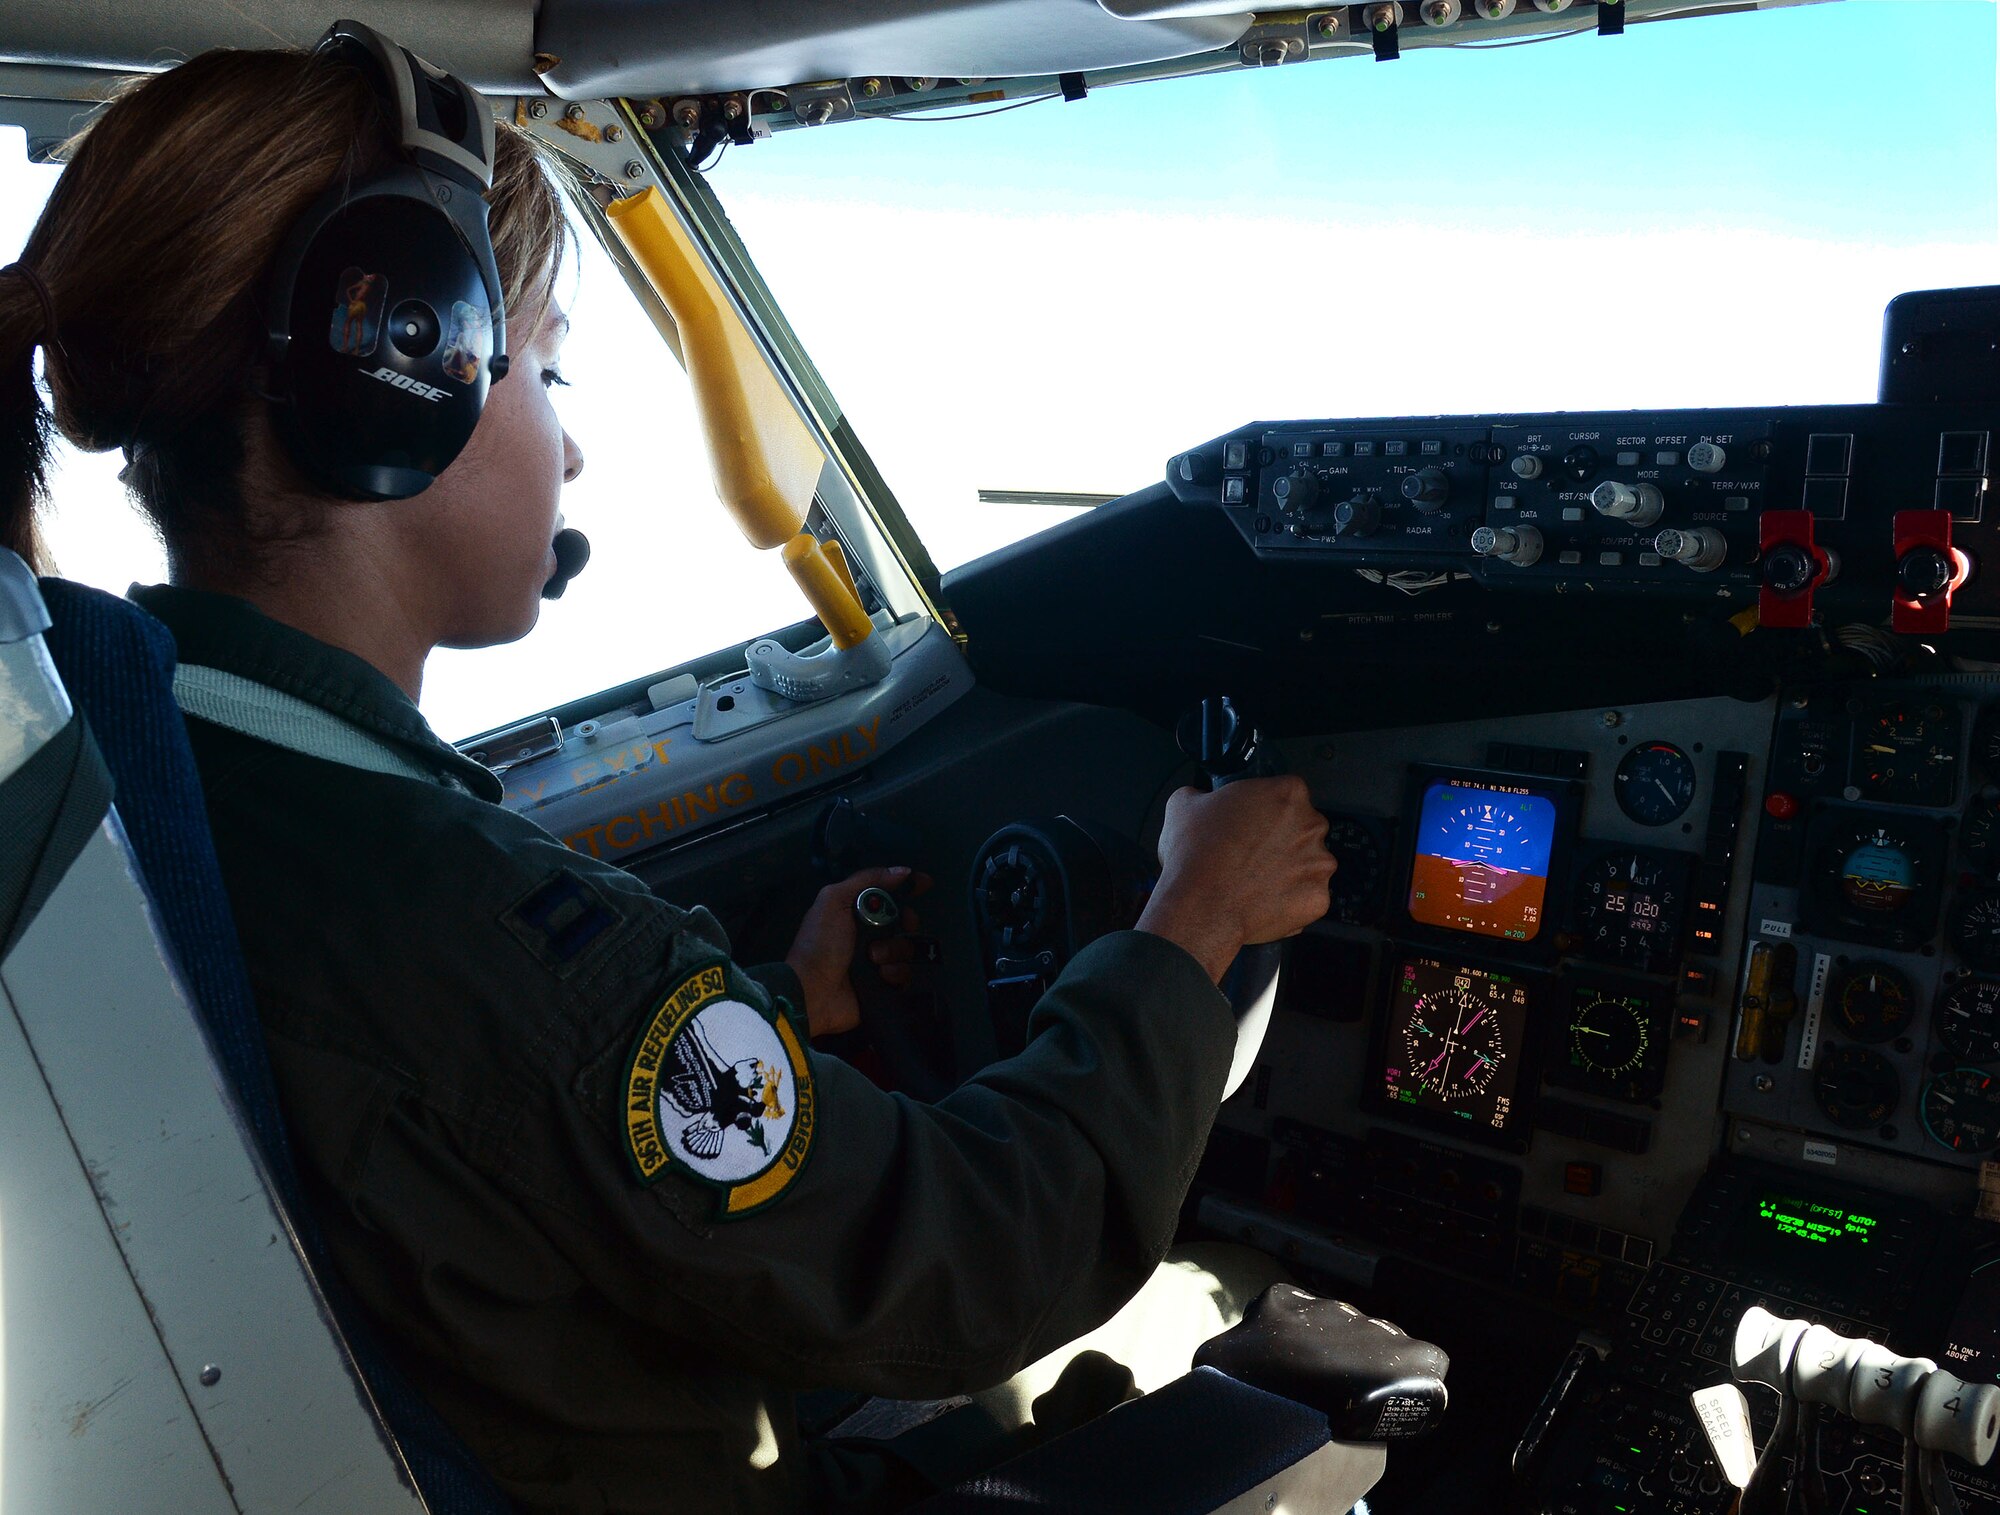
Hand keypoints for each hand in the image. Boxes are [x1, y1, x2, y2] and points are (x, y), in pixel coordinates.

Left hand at [784, 868, 931, 1038]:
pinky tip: (881, 975)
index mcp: (854, 911)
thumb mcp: (835, 900)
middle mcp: (867, 935)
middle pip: (904, 921)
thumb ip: (867, 880)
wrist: (812, 992)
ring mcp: (876, 962)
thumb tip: (903, 871)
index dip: (907, 887)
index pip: (887, 894)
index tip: (926, 883)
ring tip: (875, 957)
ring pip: (907, 948)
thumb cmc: (821, 943)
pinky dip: (896, 973)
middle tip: (904, 924)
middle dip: (907, 920)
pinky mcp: (883, 986)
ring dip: (895, 950)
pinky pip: (905, 975)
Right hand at [1136, 777, 1334, 982]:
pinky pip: (1307, 898)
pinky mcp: (1318, 899)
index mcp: (1288, 793)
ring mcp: (1319, 865)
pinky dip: (1290, 902)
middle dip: (1283, 840)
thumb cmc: (1196, 855)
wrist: (1200, 907)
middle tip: (1251, 854)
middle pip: (1303, 829)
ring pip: (1309, 865)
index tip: (1251, 824)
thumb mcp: (1183, 805)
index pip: (1287, 794)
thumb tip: (1201, 800)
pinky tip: (1263, 902)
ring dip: (1289, 872)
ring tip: (1256, 882)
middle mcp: (1312, 825)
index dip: (1266, 810)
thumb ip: (1203, 795)